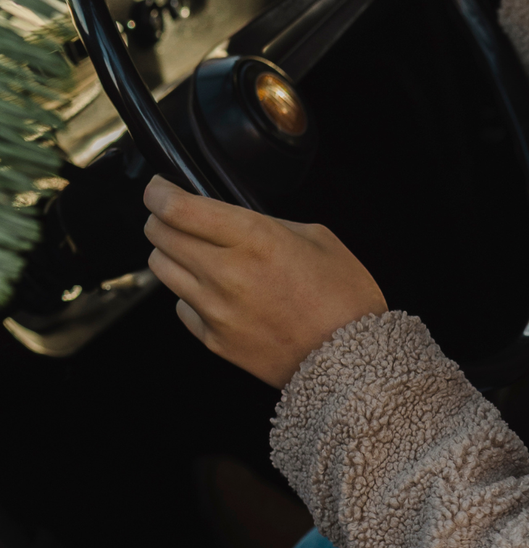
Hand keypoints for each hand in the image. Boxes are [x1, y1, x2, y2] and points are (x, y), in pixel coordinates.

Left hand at [143, 177, 385, 387]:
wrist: (350, 359)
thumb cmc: (345, 298)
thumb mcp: (319, 239)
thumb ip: (271, 225)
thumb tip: (237, 222)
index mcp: (255, 240)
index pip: (180, 209)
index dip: (159, 192)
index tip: (159, 189)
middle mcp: (226, 273)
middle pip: (160, 235)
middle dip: (161, 219)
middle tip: (175, 216)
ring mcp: (215, 309)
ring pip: (161, 268)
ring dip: (171, 254)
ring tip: (194, 253)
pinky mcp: (212, 339)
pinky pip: (181, 306)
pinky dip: (190, 294)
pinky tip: (216, 292)